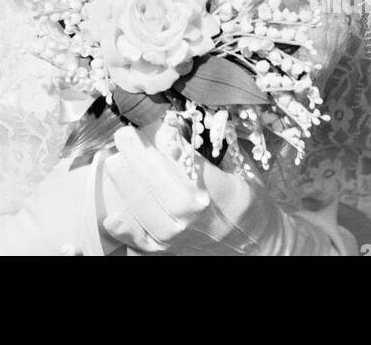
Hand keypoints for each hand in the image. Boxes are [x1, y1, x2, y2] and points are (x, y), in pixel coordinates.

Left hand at [99, 122, 292, 255]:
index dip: (169, 142)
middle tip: (124, 134)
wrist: (258, 247)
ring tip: (115, 161)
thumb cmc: (249, 201)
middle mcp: (200, 219)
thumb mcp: (243, 167)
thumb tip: (181, 116)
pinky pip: (142, 243)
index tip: (156, 123)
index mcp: (222, 192)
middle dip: (140, 158)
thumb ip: (217, 143)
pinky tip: (112, 216)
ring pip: (147, 215)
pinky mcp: (168, 253)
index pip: (189, 164)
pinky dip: (126, 231)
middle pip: (163, 188)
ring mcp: (181, 239)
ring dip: (127, 186)